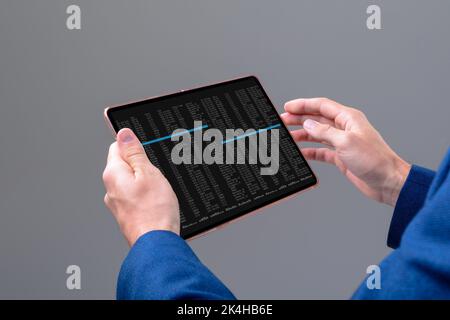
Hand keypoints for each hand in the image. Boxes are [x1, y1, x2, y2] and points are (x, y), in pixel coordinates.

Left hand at [102, 128, 179, 245]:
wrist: (157, 243)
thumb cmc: (154, 211)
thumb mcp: (148, 173)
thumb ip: (134, 152)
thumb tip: (123, 134)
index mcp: (113, 174)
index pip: (117, 147)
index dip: (134, 146)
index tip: (147, 151)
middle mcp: (110, 188)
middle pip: (125, 165)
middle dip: (142, 165)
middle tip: (157, 174)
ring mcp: (117, 203)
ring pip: (131, 182)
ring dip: (145, 181)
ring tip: (159, 191)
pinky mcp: (126, 214)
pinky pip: (135, 196)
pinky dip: (145, 195)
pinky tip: (157, 202)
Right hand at [281, 98, 410, 206]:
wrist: (388, 181)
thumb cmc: (374, 160)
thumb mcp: (346, 142)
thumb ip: (324, 131)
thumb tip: (308, 124)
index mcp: (348, 118)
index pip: (322, 106)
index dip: (303, 105)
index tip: (288, 107)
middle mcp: (345, 128)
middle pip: (317, 119)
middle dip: (299, 119)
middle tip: (283, 121)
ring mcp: (342, 142)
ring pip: (317, 134)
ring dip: (302, 135)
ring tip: (287, 136)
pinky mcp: (341, 157)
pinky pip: (321, 151)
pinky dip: (310, 151)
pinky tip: (300, 153)